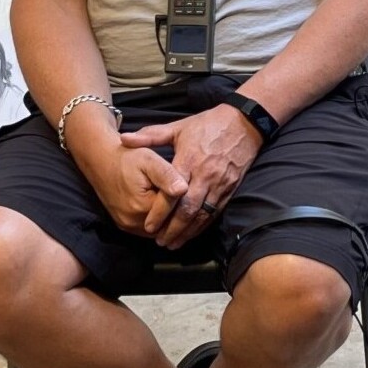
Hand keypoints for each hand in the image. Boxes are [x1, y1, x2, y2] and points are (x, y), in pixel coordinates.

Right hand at [85, 146, 188, 237]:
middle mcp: (134, 222)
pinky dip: (160, 220)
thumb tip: (183, 189)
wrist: (100, 161)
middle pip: (169, 223)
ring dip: (170, 216)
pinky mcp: (126, 226)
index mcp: (142, 207)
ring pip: (161, 228)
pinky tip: (164, 204)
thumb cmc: (127, 158)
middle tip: (186, 193)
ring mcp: (129, 227)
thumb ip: (167, 175)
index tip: (190, 184)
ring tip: (175, 197)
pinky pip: (151, 228)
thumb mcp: (149, 160)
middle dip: (179, 210)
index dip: (186, 198)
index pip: (176, 211)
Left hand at [118, 105, 263, 248]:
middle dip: (173, 229)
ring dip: (188, 232)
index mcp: (189, 160)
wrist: (244, 123)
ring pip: (203, 214)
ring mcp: (220, 183)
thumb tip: (123, 138)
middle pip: (188, 210)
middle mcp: (205, 175)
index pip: (172, 194)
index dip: (160, 213)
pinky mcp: (231, 188)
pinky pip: (216, 211)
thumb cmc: (208, 125)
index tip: (148, 226)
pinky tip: (194, 233)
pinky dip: (204, 225)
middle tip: (160, 242)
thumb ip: (150, 136)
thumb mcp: (178, 127)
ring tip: (174, 244)